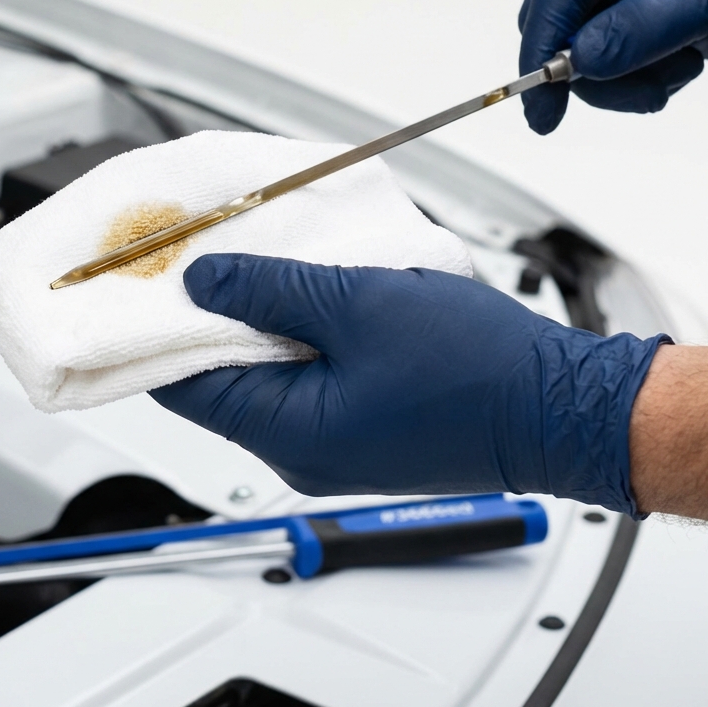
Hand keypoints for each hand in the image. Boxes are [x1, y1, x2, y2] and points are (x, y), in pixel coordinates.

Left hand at [152, 254, 667, 514]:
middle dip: (209, 315)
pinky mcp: (361, 428)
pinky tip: (304, 292)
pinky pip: (305, 380)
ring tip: (254, 262)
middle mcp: (300, 452)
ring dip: (256, 321)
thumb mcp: (355, 305)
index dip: (159, 329)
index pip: (183, 386)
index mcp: (287, 434)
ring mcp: (332, 444)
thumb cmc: (473, 366)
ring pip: (264, 376)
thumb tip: (199, 281)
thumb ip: (266, 290)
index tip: (147, 279)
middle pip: (220, 381)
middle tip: (203, 254)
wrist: (560, 406)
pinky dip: (295, 336)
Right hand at [519, 0, 707, 133]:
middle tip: (647, 94)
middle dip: (595, 69)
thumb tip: (576, 60)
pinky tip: (680, 61)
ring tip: (682, 69)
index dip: (542, 52)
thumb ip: (643, 28)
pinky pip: (600, 51)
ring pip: (575, 46)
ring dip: (623, 77)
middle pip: (556, 22)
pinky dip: (635, 73)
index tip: (544, 110)